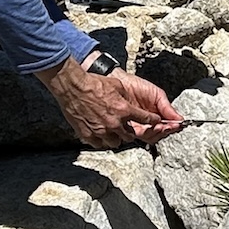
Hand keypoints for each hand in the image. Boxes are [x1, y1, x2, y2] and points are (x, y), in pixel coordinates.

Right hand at [36, 58, 183, 147]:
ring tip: (113, 132)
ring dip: (116, 138)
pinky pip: (100, 144)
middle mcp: (115, 123)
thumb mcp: (116, 86)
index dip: (152, 121)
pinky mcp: (88, 135)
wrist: (73, 87)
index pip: (146, 119)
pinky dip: (101, 140)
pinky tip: (100, 134)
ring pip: (115, 143)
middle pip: (130, 136)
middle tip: (126, 127)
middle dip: (130, 132)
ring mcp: (101, 131)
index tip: (154, 121)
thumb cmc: (94, 84)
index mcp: (124, 110)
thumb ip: (126, 97)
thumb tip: (132, 102)